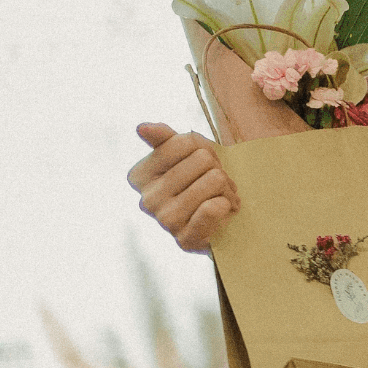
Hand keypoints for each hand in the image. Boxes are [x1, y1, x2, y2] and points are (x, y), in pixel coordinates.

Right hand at [128, 123, 236, 252]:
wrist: (217, 227)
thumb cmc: (200, 185)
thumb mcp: (185, 155)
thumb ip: (165, 139)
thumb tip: (142, 128)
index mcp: (139, 176)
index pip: (184, 142)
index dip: (204, 149)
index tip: (203, 165)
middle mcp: (147, 200)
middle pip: (202, 159)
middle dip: (217, 169)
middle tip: (215, 185)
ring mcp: (165, 221)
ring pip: (214, 180)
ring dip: (227, 188)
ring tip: (221, 198)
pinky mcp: (186, 239)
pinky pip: (214, 207)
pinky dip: (228, 204)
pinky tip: (223, 211)